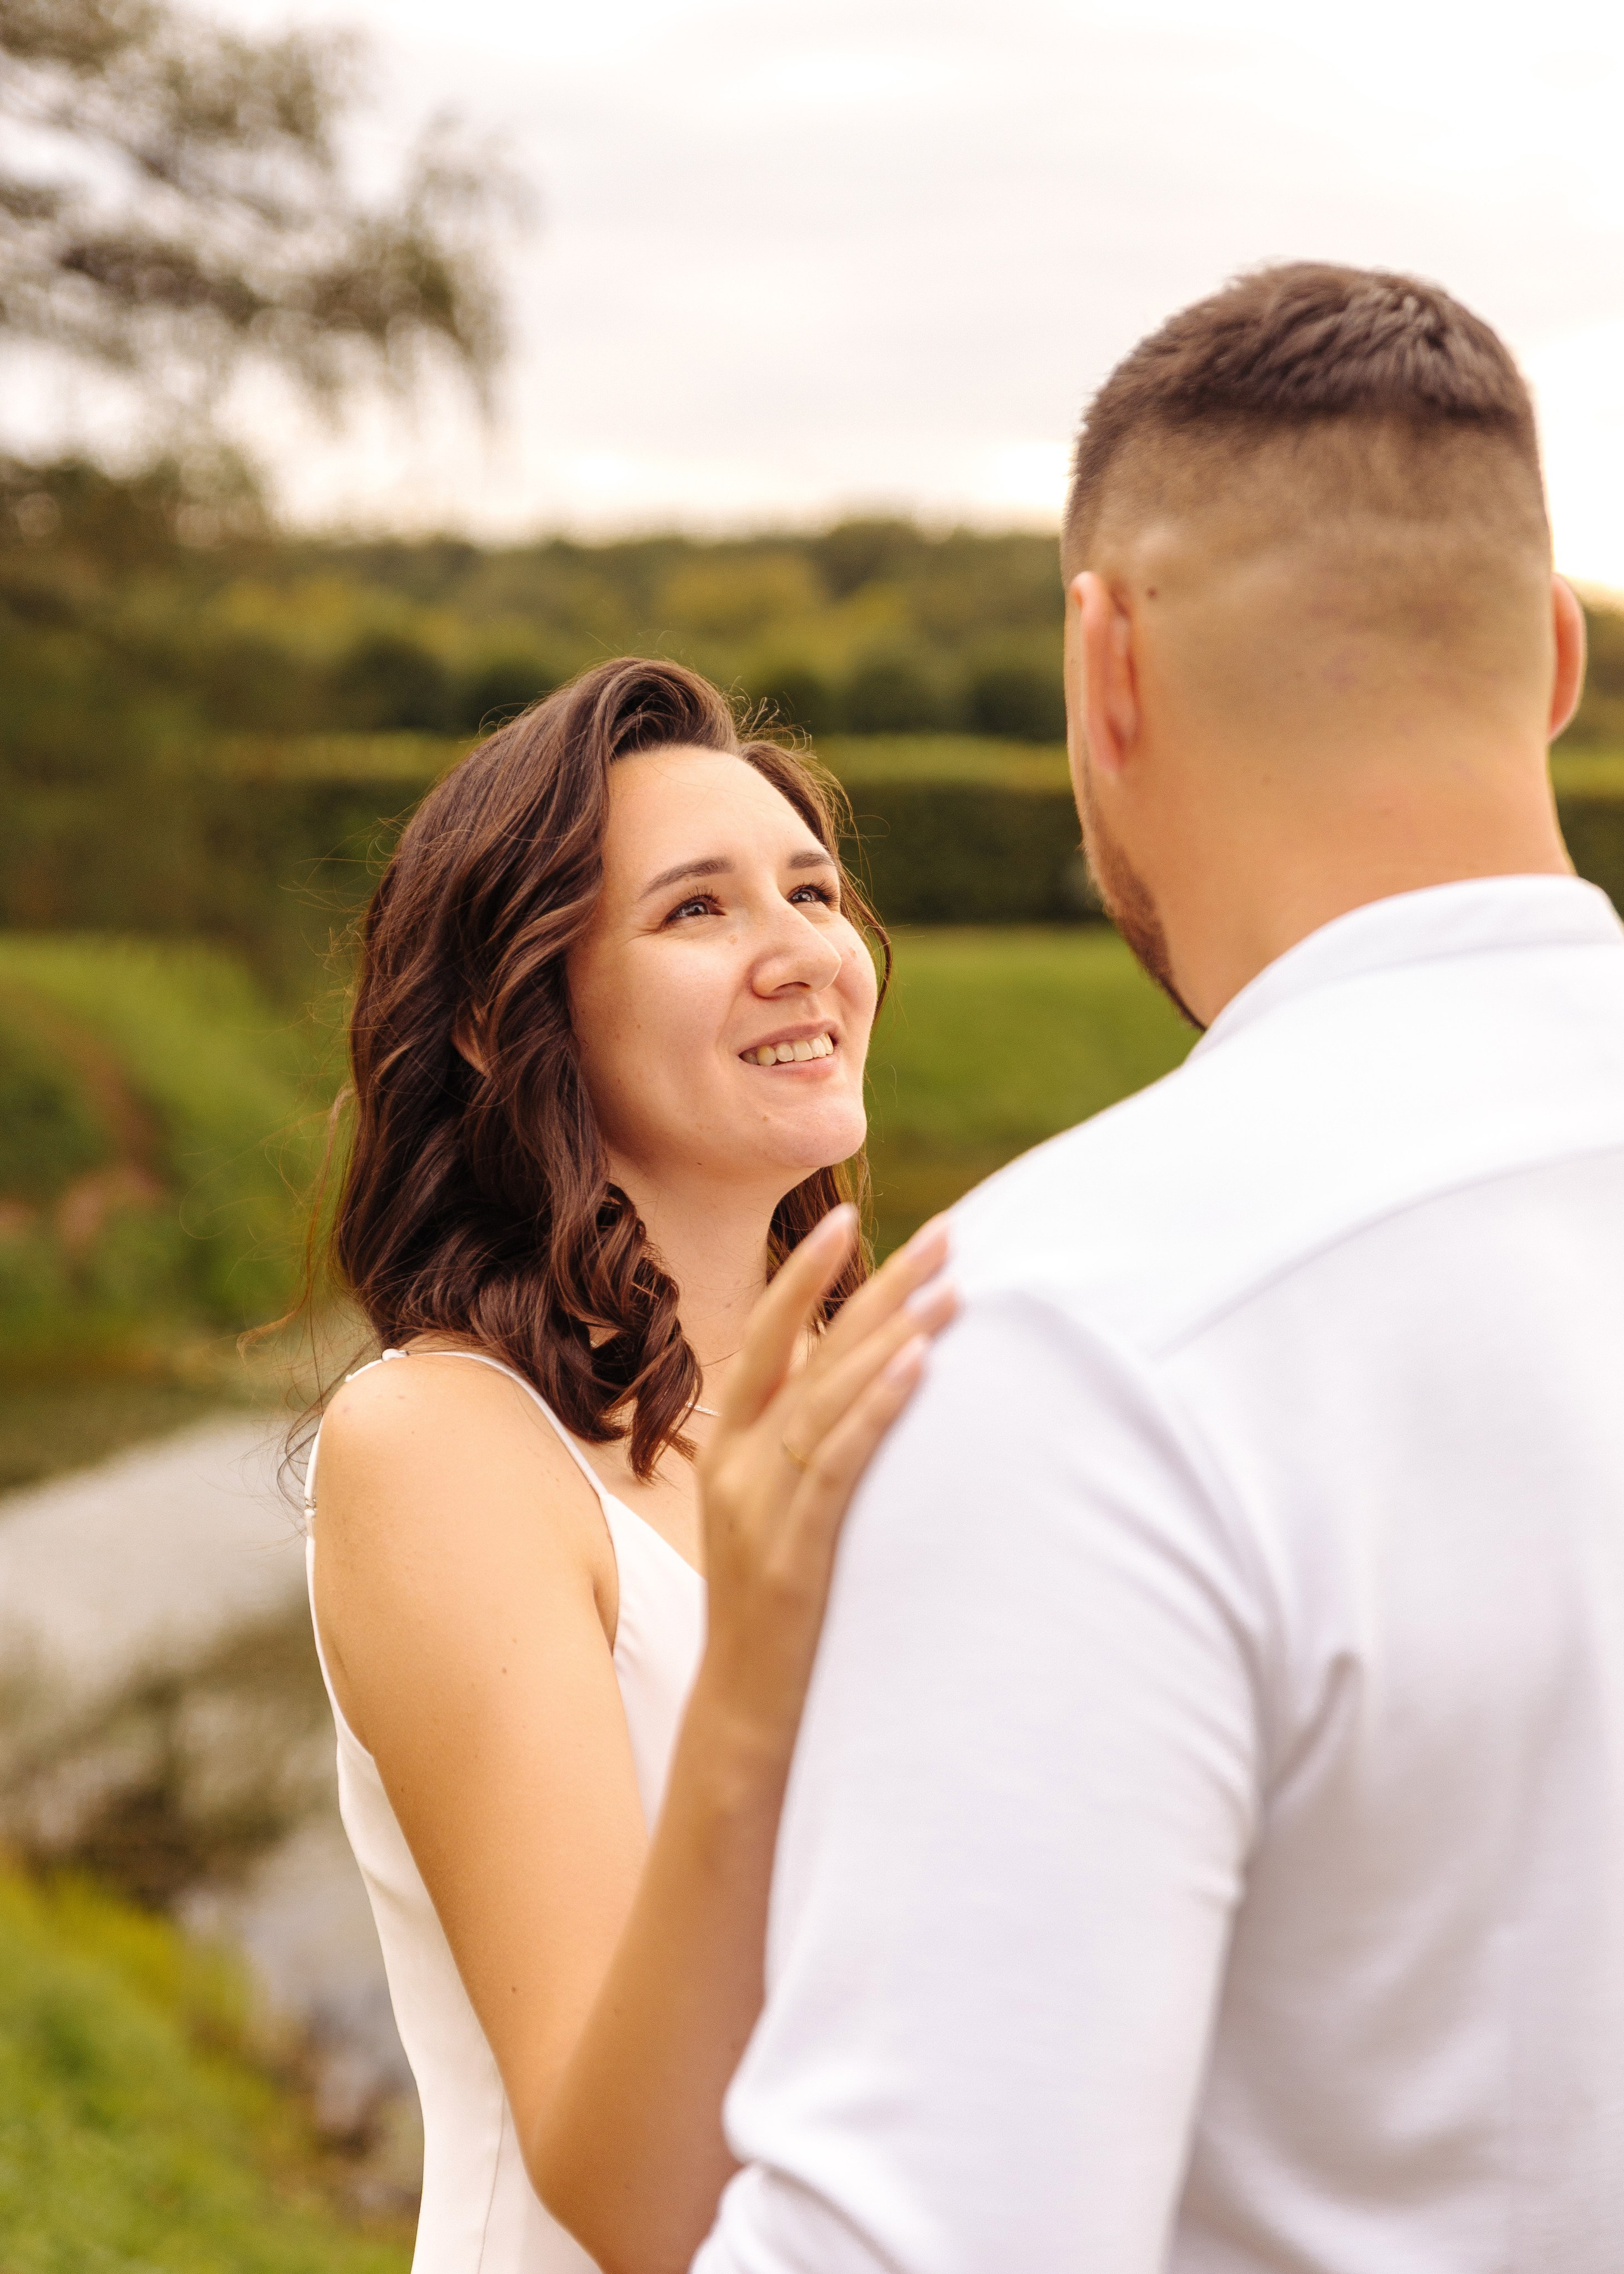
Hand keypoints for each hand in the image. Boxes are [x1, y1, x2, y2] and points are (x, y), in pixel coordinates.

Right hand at [694, 1206, 957, 1762]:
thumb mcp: (773, 1517)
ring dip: (893, 1335)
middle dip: (876, 1286)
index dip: (807, 1277)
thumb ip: (802, 1452)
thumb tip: (863, 1387)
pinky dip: (878, 1407)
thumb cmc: (778, 1611)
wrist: (744, 1714)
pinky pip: (838, 1463)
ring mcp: (758, 1510)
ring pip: (826, 1398)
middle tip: (946, 1235)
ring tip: (953, 1287)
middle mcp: (735, 1467)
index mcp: (727, 1450)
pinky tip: (920, 1365)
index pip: (768, 1341)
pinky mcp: (792, 1554)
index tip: (854, 1220)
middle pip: (808, 1353)